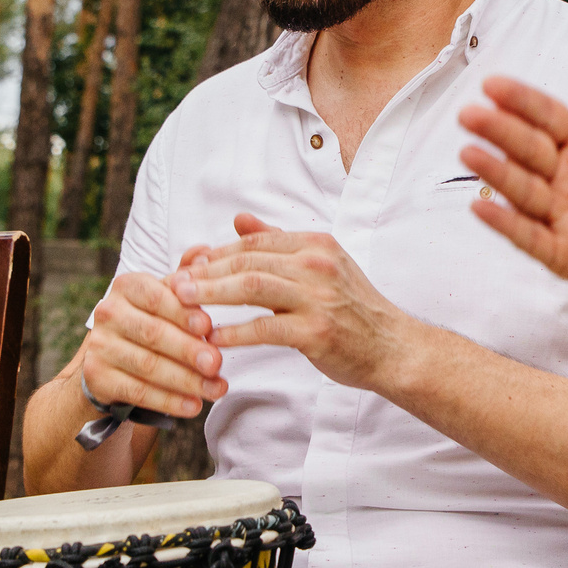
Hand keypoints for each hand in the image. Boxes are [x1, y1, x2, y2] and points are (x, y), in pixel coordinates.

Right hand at [76, 270, 228, 420]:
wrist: (111, 364)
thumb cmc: (150, 323)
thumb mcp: (167, 299)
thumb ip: (186, 279)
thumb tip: (205, 251)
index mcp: (127, 286)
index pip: (157, 296)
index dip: (183, 312)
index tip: (209, 326)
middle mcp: (108, 312)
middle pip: (154, 333)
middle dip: (189, 350)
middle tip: (218, 364)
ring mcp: (99, 345)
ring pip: (148, 365)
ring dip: (186, 380)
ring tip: (216, 389)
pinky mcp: (97, 376)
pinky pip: (137, 391)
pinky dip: (168, 401)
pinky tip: (193, 406)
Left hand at [181, 215, 418, 391]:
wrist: (393, 347)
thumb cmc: (354, 310)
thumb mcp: (322, 266)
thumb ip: (278, 243)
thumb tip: (238, 220)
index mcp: (316, 245)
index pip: (254, 243)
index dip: (216, 253)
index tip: (188, 266)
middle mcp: (317, 265)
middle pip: (247, 261)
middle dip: (205, 272)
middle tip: (174, 283)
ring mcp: (318, 297)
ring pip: (251, 287)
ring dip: (211, 295)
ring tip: (182, 303)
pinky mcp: (316, 331)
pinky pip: (264, 328)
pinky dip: (234, 332)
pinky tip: (211, 339)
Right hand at [458, 27, 567, 305]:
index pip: (546, 116)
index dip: (521, 101)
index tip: (492, 84)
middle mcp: (563, 175)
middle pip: (528, 149)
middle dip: (500, 132)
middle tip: (470, 114)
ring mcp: (559, 214)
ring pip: (523, 189)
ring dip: (496, 172)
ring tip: (469, 152)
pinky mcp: (561, 252)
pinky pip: (529, 236)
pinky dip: (506, 223)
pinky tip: (481, 207)